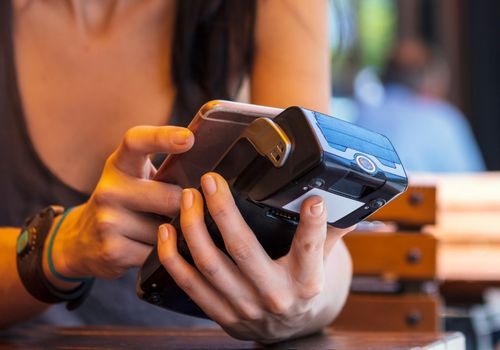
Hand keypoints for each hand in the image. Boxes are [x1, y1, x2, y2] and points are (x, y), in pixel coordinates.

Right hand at [47, 126, 193, 280]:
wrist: (81, 241)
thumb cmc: (127, 203)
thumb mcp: (136, 179)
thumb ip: (165, 172)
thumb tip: (210, 174)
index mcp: (120, 165)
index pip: (137, 142)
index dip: (163, 137)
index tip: (189, 138)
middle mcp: (109, 189)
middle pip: (170, 196)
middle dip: (185, 206)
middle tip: (183, 210)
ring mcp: (108, 221)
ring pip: (168, 229)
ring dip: (175, 233)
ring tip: (162, 230)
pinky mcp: (113, 250)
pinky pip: (159, 252)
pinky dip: (165, 251)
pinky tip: (153, 246)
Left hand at [157, 172, 352, 342]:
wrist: (292, 328)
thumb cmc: (307, 285)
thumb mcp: (325, 259)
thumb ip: (330, 229)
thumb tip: (345, 195)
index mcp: (307, 280)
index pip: (310, 247)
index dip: (312, 223)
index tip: (312, 199)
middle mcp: (275, 295)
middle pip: (243, 249)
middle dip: (223, 211)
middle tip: (210, 181)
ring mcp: (245, 307)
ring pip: (210, 265)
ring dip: (193, 228)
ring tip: (188, 198)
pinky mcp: (222, 313)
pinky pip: (190, 285)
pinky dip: (173, 258)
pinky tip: (168, 231)